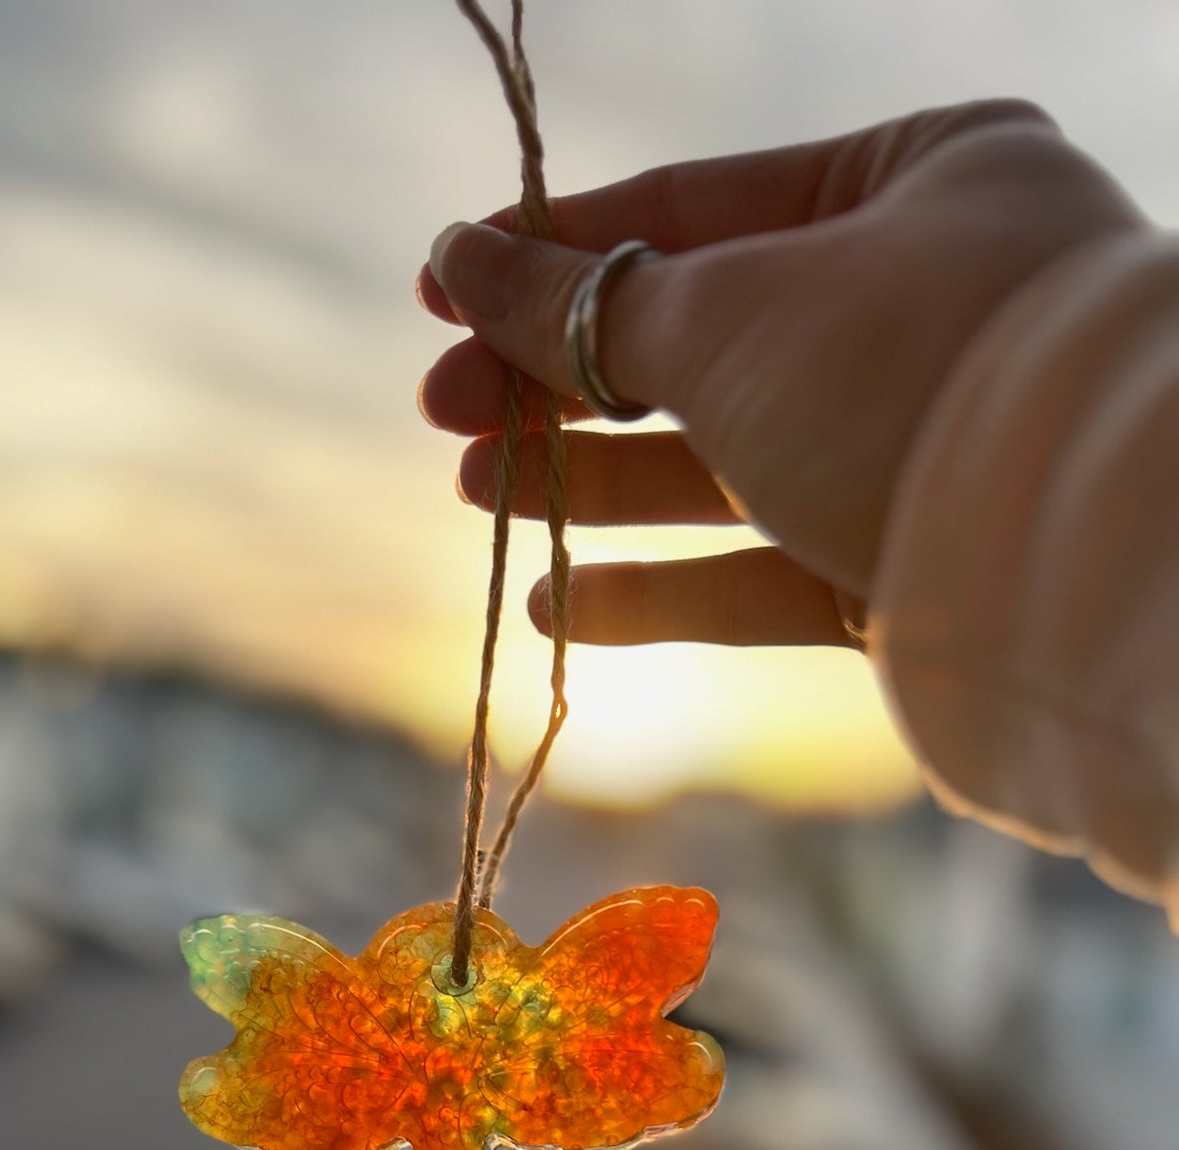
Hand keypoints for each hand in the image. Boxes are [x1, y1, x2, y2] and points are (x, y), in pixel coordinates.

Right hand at [417, 101, 1140, 650]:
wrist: (1077, 566)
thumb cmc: (908, 374)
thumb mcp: (728, 313)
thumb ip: (584, 300)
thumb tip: (460, 257)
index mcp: (917, 181)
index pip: (695, 204)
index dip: (553, 251)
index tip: (439, 287)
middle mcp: (924, 309)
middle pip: (697, 340)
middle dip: (560, 379)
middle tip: (442, 408)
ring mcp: (915, 449)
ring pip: (722, 465)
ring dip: (591, 482)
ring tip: (476, 492)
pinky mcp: (905, 574)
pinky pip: (759, 573)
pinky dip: (659, 589)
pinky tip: (557, 600)